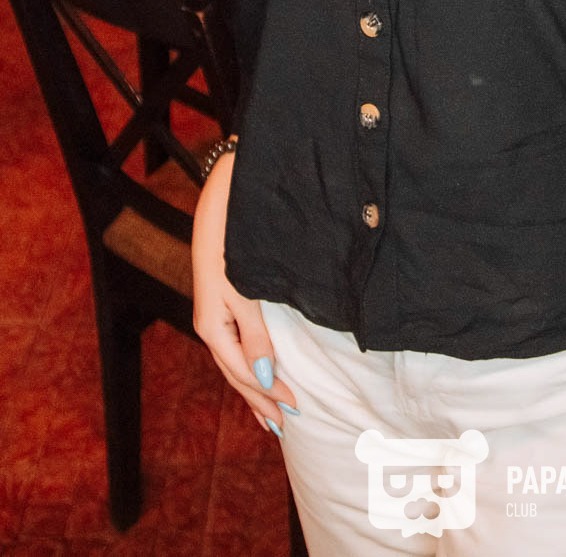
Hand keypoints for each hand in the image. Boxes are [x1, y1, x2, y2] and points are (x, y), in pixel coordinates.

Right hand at [191, 150, 298, 437]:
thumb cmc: (233, 243)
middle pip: (236, 373)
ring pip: (234, 363)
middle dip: (259, 399)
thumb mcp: (244, 290)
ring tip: (269, 413)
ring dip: (252, 388)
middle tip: (285, 425)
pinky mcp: (222, 303)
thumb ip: (255, 333)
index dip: (268, 392)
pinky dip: (248, 366)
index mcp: (212, 325)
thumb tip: (266, 374)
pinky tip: (258, 370)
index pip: (243, 371)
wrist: (223, 200)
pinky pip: (235, 346)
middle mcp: (210, 324)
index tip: (295, 407)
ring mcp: (214, 315)